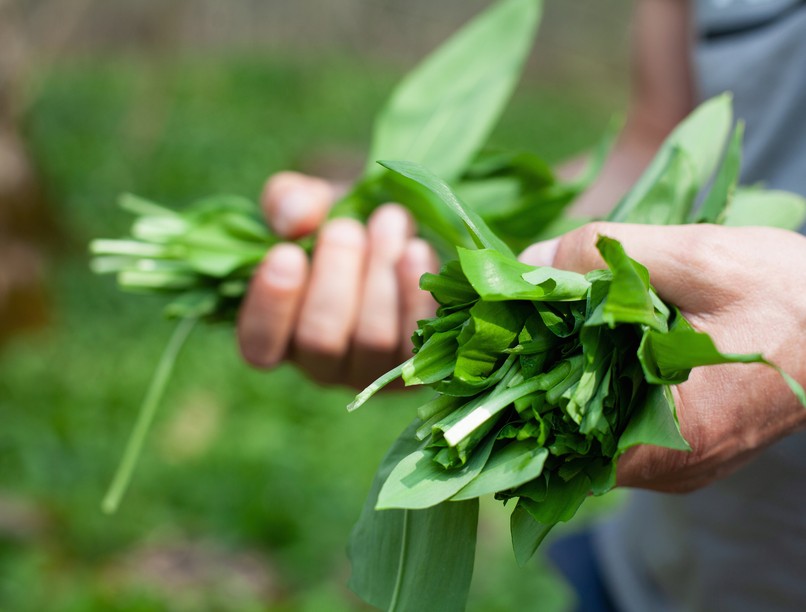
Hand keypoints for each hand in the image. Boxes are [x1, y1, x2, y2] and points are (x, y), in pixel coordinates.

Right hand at [237, 172, 437, 387]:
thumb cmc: (336, 220)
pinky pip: (419, 338)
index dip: (271, 305)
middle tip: (345, 227)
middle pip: (321, 340)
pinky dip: (418, 293)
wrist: (398, 230)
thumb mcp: (304, 201)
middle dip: (334, 277)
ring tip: (388, 221)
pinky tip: (416, 250)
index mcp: (278, 335)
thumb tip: (298, 217)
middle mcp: (322, 365)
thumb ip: (287, 202)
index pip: (260, 345)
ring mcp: (374, 369)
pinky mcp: (421, 360)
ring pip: (374, 340)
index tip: (286, 253)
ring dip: (380, 276)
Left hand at [521, 222, 805, 492]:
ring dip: (562, 385)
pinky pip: (620, 428)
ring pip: (592, 436)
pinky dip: (595, 390)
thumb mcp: (701, 258)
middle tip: (506, 333)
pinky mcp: (687, 447)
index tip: (487, 352)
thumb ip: (610, 257)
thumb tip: (527, 264)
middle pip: (569, 441)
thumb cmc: (793, 294)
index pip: (559, 441)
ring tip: (539, 333)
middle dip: (531, 384)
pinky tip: (583, 348)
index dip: (513, 395)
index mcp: (674, 435)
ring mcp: (680, 463)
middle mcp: (672, 467)